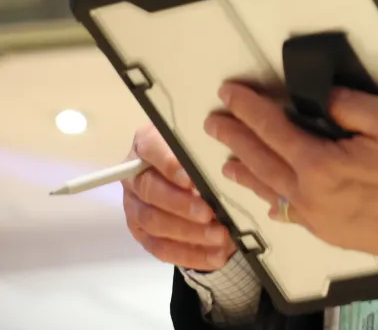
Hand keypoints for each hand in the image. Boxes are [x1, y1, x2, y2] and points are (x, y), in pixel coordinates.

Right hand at [122, 123, 235, 270]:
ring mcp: (135, 206)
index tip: (192, 179)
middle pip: (151, 192)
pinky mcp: (142, 232)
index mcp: (146, 144)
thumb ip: (203, 152)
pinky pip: (161, 248)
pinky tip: (215, 256)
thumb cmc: (196, 152)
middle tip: (209, 213)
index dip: (169, 165)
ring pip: (154, 223)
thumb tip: (220, 169)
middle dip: (182, 205)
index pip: (150, 149)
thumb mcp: (200, 143)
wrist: (185, 175)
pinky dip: (189, 254)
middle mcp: (135, 176)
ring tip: (219, 236)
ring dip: (188, 233)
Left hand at [205, 83, 377, 276]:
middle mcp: (311, 196)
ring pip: (270, 192)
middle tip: (216, 123)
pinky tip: (271, 200)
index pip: (271, 129)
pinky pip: (289, 216)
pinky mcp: (333, 233)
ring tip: (228, 163)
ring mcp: (320, 219)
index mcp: (320, 165)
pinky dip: (271, 202)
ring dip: (245, 173)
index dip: (248, 108)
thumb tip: (323, 97)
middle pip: (261, 161)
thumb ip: (350, 106)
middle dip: (235, 138)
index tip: (231, 94)